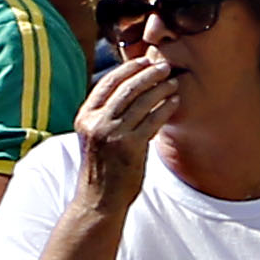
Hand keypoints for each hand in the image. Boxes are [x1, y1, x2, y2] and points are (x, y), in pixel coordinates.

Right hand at [74, 46, 182, 176]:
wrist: (99, 198)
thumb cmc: (102, 164)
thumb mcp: (95, 135)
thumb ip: (107, 113)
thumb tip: (132, 84)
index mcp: (85, 117)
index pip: (107, 83)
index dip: (128, 68)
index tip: (145, 60)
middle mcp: (96, 123)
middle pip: (127, 88)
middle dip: (148, 73)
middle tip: (165, 65)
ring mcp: (112, 134)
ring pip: (142, 101)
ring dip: (161, 88)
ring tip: (173, 81)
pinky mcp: (130, 146)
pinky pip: (153, 119)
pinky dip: (166, 107)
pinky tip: (175, 101)